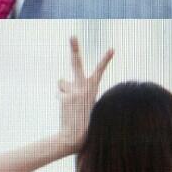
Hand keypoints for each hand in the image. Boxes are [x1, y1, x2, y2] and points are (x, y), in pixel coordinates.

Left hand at [57, 36, 114, 152]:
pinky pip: (59, 92)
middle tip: (72, 35)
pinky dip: (61, 98)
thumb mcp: (83, 100)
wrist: (75, 136)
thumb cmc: (83, 118)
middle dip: (74, 48)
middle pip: (76, 63)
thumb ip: (75, 87)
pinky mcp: (63, 96)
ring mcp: (72, 91)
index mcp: (92, 88)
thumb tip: (60, 80)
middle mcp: (83, 86)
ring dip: (64, 90)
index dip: (105, 59)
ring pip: (62, 82)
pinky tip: (66, 108)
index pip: (100, 70)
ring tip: (70, 103)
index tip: (112, 48)